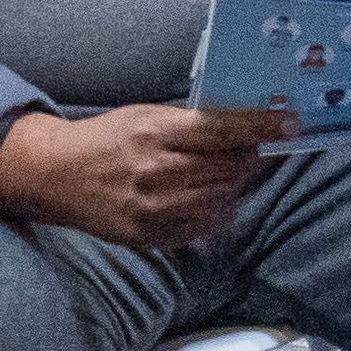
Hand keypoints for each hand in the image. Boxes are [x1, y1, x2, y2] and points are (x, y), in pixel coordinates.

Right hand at [0, 104, 280, 250]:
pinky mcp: (150, 235)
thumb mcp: (144, 115)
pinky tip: (214, 198)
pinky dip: (218, 212)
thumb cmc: (107, 139)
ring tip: (235, 173)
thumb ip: (189, 123)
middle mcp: (156, 172)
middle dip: (251, 158)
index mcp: (155, 134)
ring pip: (221, 200)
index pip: (221, 130)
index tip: (291, 122)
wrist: (59, 176)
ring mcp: (154, 209)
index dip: (261, 126)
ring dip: (236, 186)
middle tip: (258, 148)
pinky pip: (202, 228)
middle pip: (228, 168)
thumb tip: (241, 126)